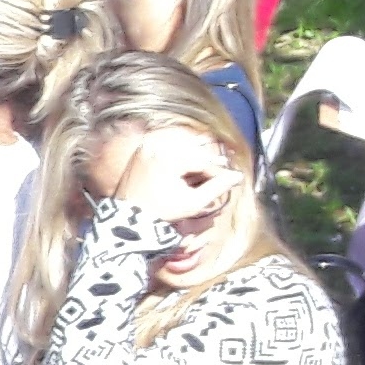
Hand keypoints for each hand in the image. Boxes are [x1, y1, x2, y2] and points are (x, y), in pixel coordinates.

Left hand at [93, 126, 241, 233]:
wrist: (126, 218)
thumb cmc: (160, 213)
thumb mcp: (192, 203)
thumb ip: (217, 188)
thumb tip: (237, 176)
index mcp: (169, 157)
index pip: (202, 161)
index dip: (219, 171)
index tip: (232, 178)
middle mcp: (156, 145)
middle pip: (193, 151)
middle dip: (209, 161)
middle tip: (225, 168)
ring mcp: (146, 146)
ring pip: (180, 147)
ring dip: (196, 155)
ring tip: (210, 165)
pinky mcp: (141, 150)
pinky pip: (166, 146)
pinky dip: (180, 153)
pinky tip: (191, 163)